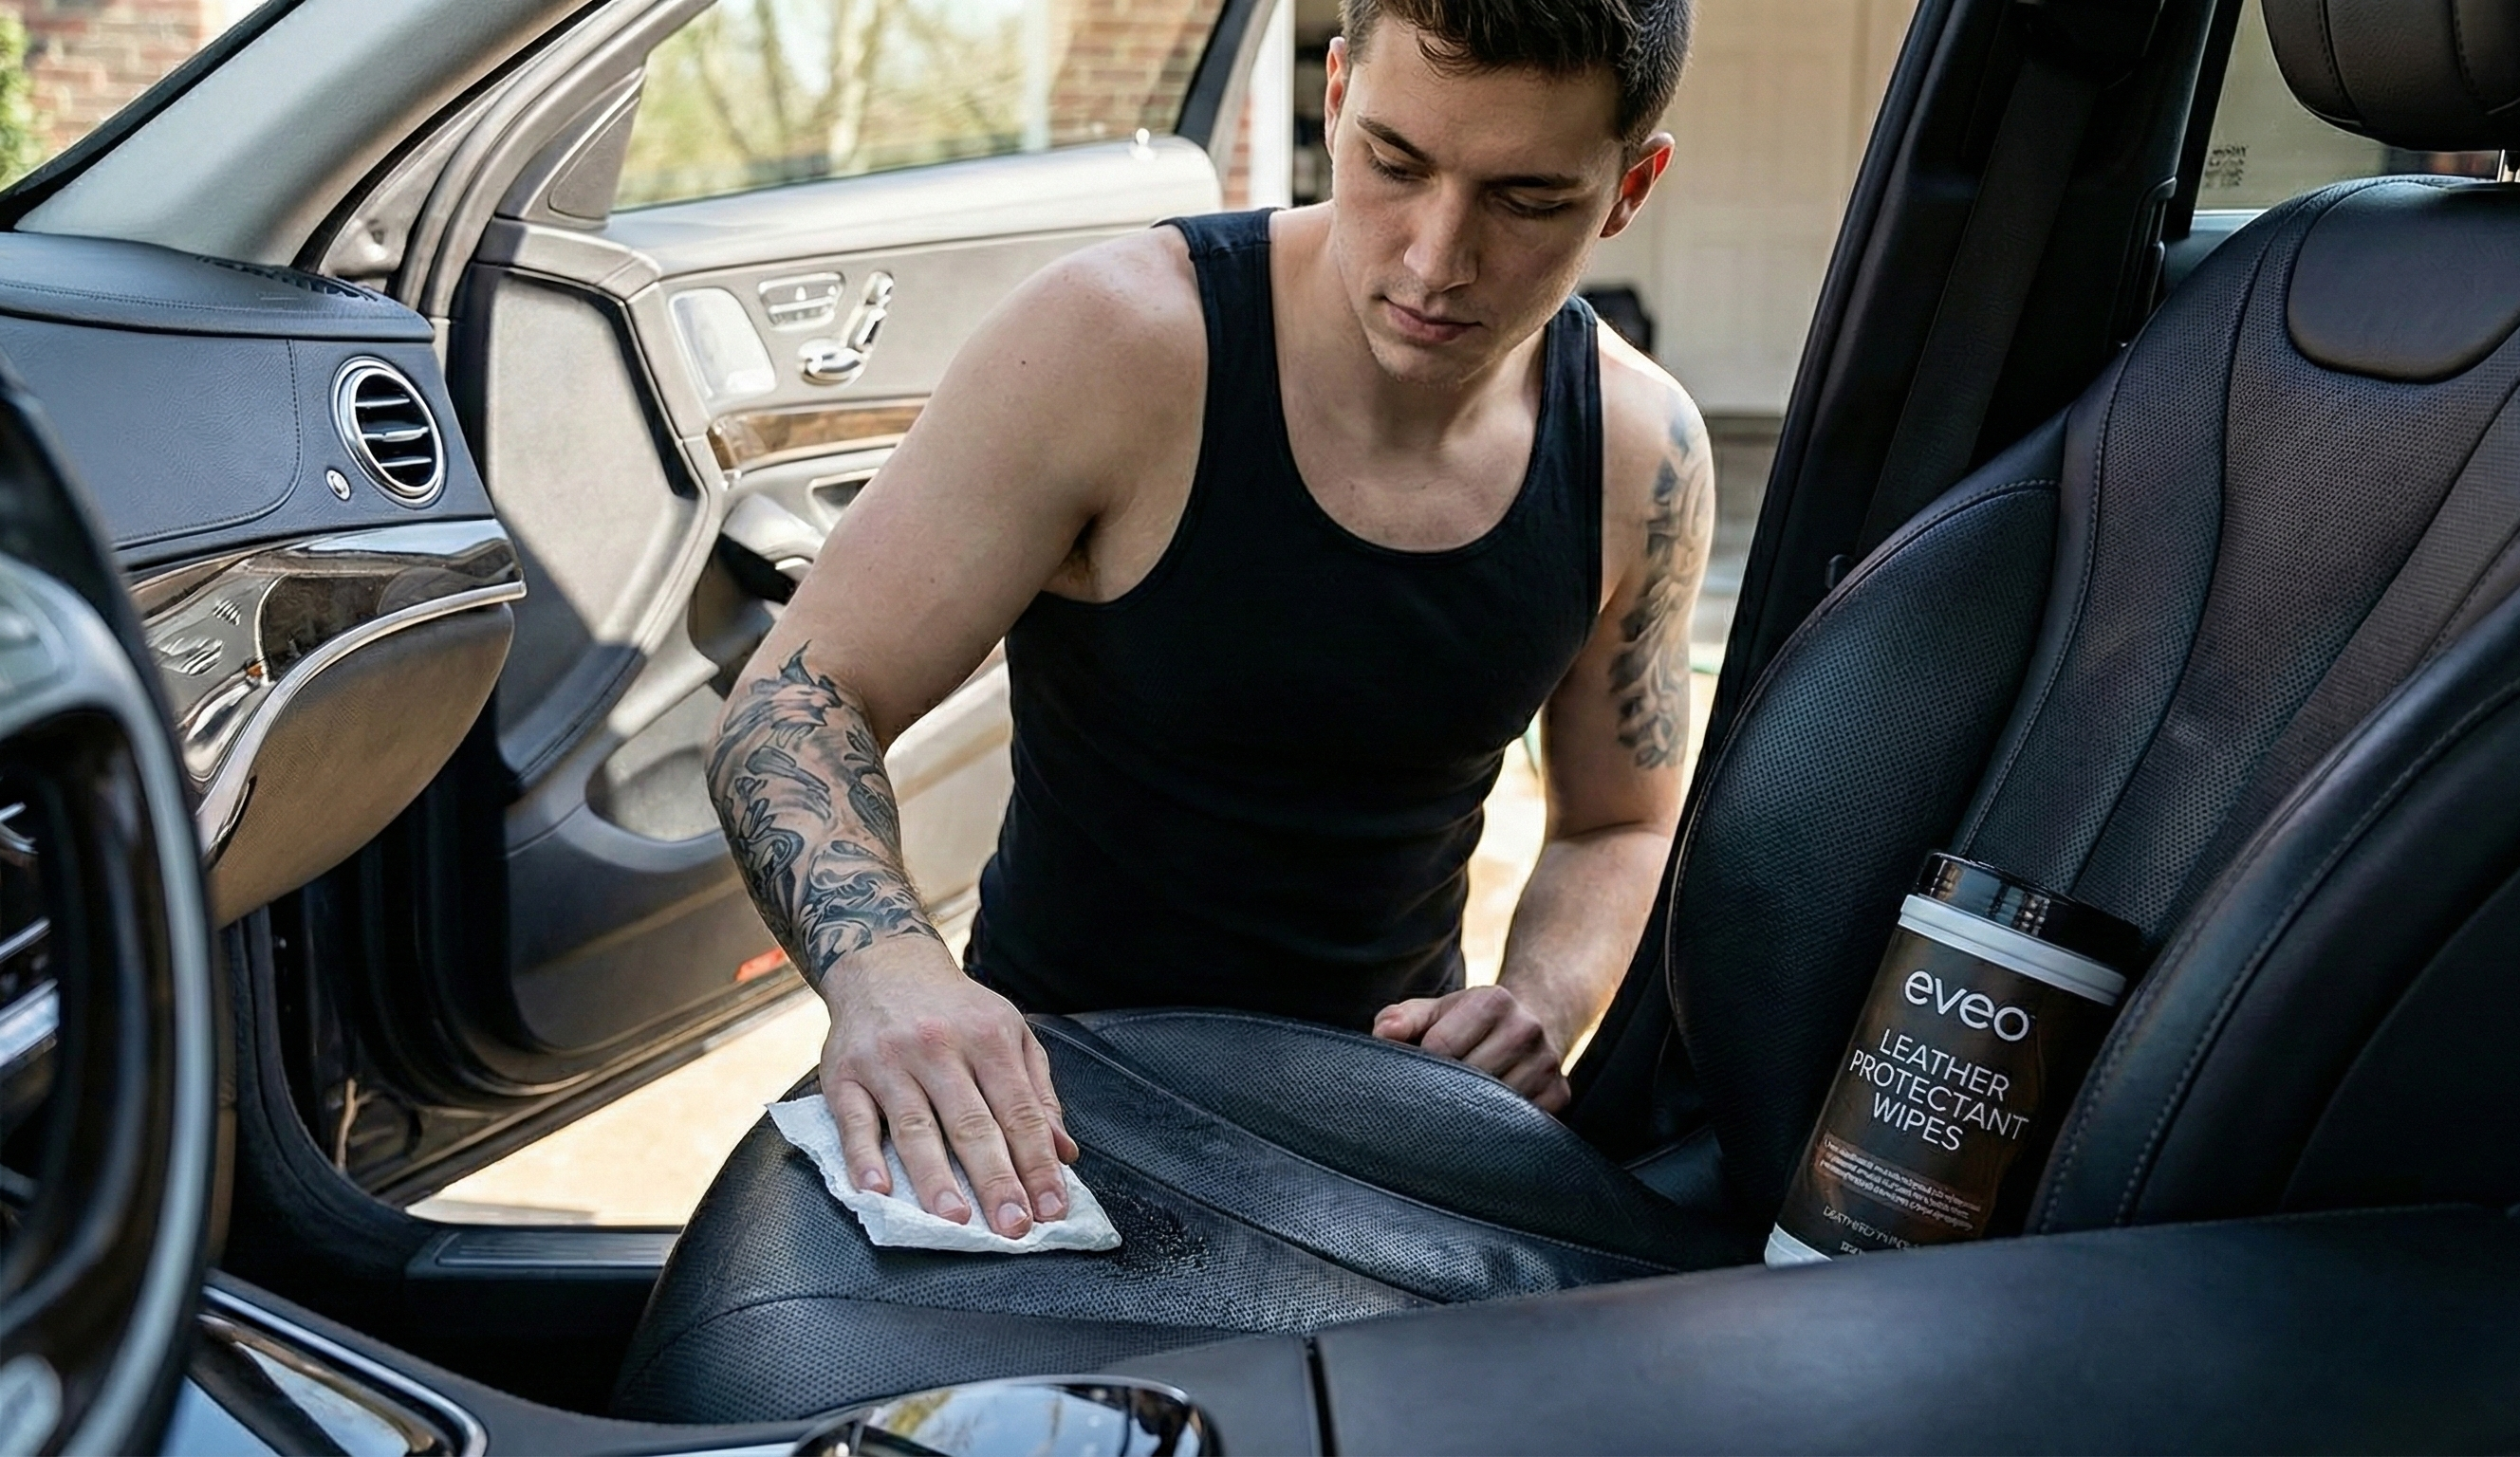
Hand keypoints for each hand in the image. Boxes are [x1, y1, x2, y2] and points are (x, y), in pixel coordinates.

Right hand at [818, 937, 1079, 1235]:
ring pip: (916, 1127)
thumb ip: (1037, 1094)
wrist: (884, 965)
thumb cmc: (957, 1011)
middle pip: (972, 1124)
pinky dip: (864, 1157)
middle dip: (996, 1180)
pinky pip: (855, 1121)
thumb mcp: (1010, 1035)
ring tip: (956, 1221)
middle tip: (1014, 1227)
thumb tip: (1064, 1154)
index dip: (1037, 1163)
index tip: (1052, 1209)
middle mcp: (939, 1046)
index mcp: (989, 1038)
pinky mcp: (844, 1075)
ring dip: (936, 1178)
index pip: (1019, 1112)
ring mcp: (889, 1061)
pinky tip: (879, 1191)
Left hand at [1372, 984, 1571, 1111]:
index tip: (1422, 1066)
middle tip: (1438, 1091)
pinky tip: (1491, 1114)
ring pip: (1493, 1106)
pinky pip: (1519, 1124)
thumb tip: (1382, 1035)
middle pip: (1467, 1078)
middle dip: (1446, 1088)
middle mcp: (1526, 1029)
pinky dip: (1499, 1125)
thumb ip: (1405, 1018)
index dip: (1423, 1061)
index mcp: (1494, 1001)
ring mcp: (1546, 1064)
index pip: (1441, 1046)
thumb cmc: (1473, 1020)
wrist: (1538, 1019)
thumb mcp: (1439, 1009)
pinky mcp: (1559, 1095)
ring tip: (1464, 1101)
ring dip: (1472, 1111)